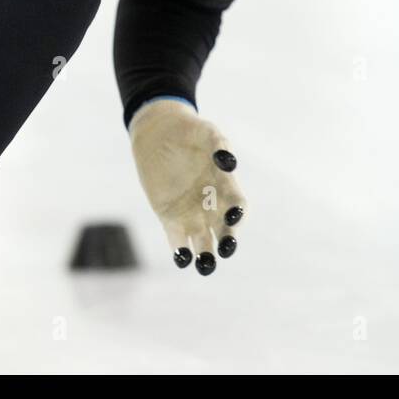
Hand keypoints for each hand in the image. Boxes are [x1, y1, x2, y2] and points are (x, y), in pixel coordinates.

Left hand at [128, 98, 245, 275]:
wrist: (160, 133)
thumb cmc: (189, 131)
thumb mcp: (206, 131)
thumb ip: (218, 145)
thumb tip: (228, 163)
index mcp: (225, 184)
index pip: (238, 205)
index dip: (238, 214)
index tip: (233, 219)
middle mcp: (212, 203)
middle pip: (224, 229)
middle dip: (227, 241)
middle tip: (225, 249)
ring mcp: (191, 213)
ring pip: (203, 242)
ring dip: (206, 257)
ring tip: (205, 267)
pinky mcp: (169, 218)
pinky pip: (178, 241)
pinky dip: (181, 253)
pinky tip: (181, 259)